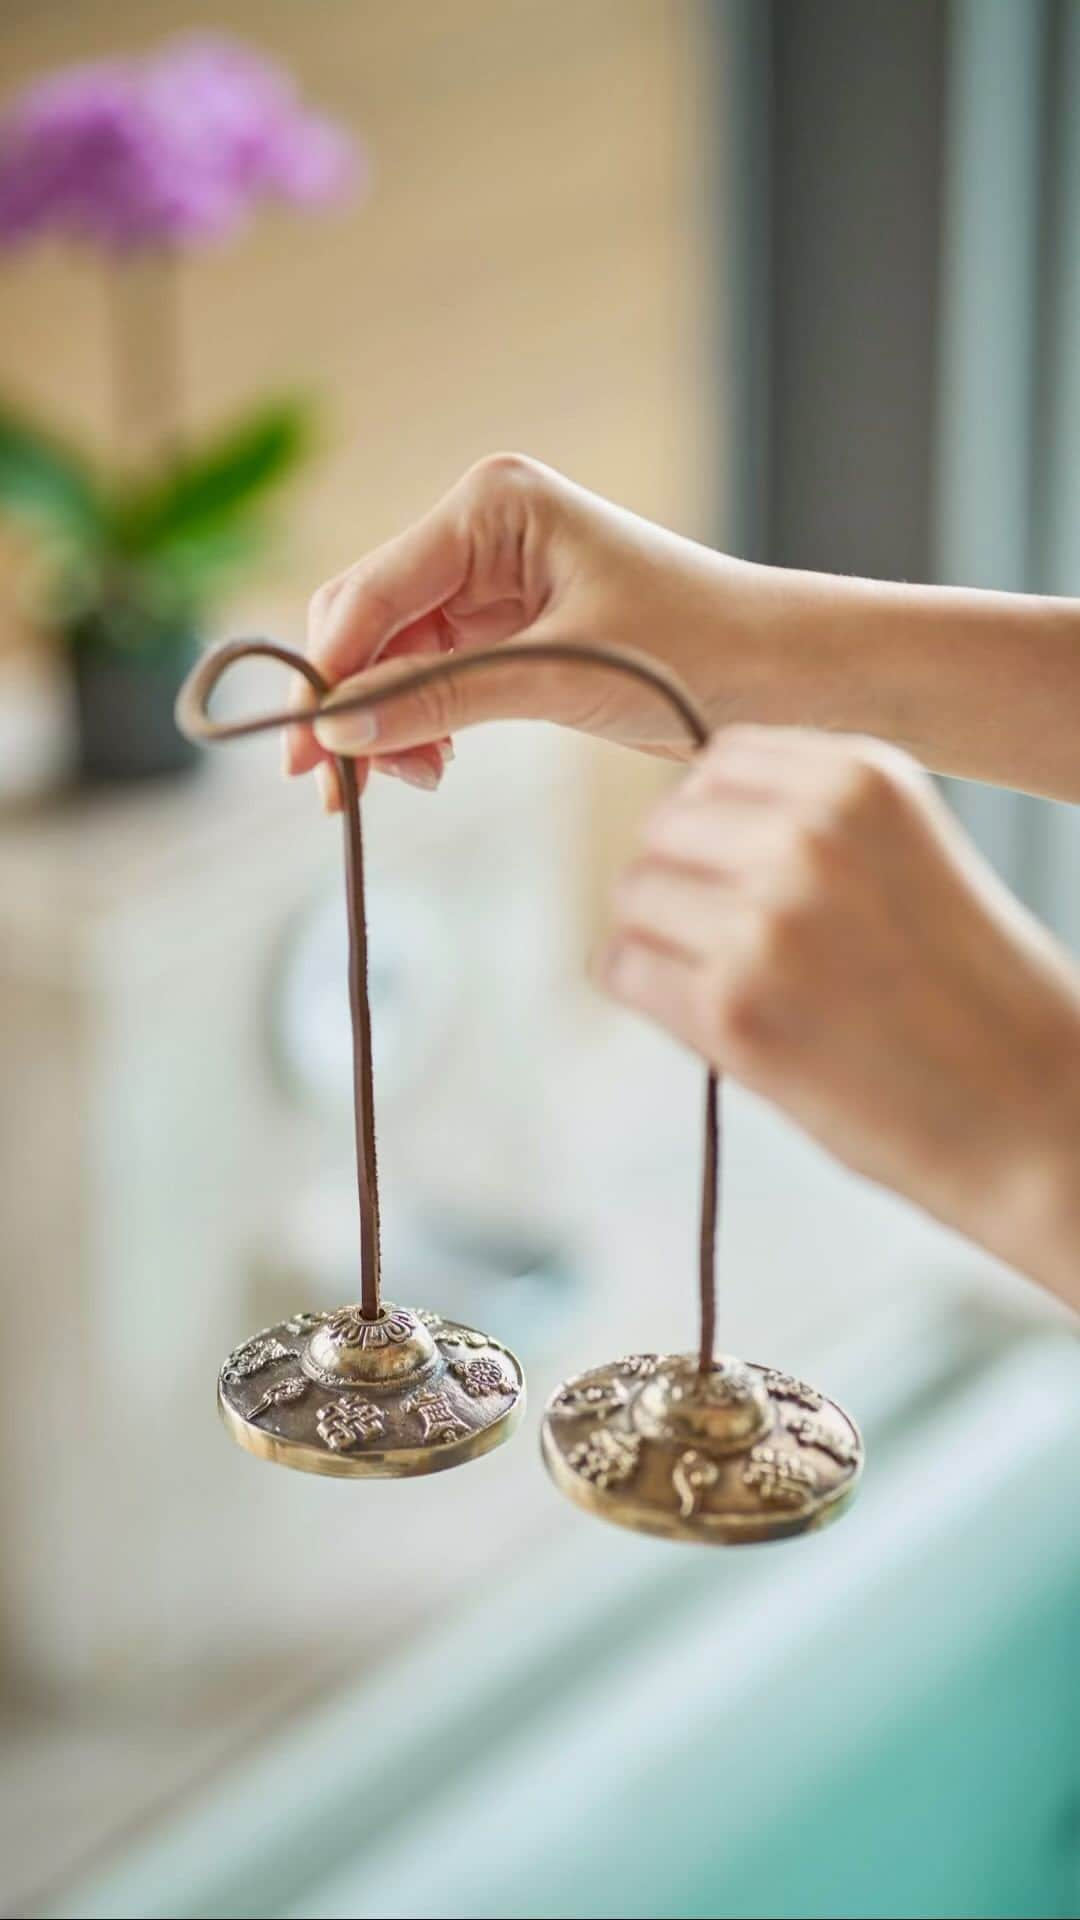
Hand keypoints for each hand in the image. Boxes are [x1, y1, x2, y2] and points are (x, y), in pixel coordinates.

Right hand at [289, 452, 758, 806]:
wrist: (780, 669)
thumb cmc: (696, 646)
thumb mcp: (561, 674)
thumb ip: (444, 698)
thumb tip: (339, 730)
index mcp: (492, 505)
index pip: (373, 590)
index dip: (329, 671)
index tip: (304, 750)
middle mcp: (480, 530)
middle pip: (367, 618)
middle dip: (349, 700)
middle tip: (334, 789)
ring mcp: (489, 579)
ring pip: (390, 654)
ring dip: (383, 720)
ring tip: (406, 781)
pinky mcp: (506, 628)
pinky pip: (429, 675)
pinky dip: (418, 722)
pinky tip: (431, 764)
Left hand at [601, 725, 1079, 1309]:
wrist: (1040, 1117)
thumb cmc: (975, 1001)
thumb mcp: (907, 859)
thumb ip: (809, 827)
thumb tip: (681, 823)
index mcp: (863, 778)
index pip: (716, 761)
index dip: (716, 825)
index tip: (742, 876)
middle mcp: (809, 831)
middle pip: (663, 828)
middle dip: (681, 886)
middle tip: (729, 947)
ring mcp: (767, 917)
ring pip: (633, 898)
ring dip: (662, 943)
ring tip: (734, 989)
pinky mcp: (733, 1006)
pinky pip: (626, 970)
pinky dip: (653, 998)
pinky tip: (721, 1026)